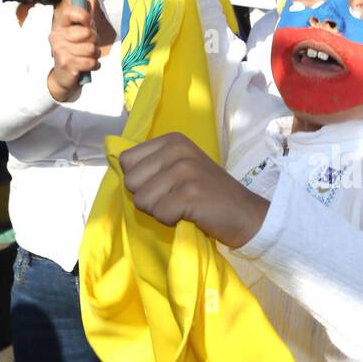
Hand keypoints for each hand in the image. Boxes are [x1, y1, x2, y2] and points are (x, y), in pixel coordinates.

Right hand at [47, 2, 100, 101]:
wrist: (63, 76)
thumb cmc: (75, 52)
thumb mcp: (80, 34)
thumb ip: (85, 19)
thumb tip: (89, 0)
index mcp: (60, 25)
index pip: (70, 12)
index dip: (84, 16)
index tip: (89, 23)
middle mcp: (56, 36)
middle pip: (87, 33)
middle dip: (95, 41)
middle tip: (90, 46)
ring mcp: (60, 50)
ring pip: (91, 49)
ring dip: (95, 55)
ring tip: (88, 57)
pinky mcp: (66, 64)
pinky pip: (91, 62)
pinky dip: (94, 65)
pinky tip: (88, 66)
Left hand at [120, 133, 270, 248]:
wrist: (246, 215)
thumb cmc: (209, 194)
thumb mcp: (181, 167)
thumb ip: (153, 163)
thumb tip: (116, 164)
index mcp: (173, 140)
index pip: (127, 160)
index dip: (141, 181)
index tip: (165, 185)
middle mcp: (178, 150)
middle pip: (131, 182)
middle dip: (148, 198)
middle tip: (175, 198)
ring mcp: (184, 171)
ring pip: (142, 200)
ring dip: (160, 211)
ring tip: (183, 206)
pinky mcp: (190, 194)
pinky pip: (159, 214)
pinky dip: (171, 221)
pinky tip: (190, 214)